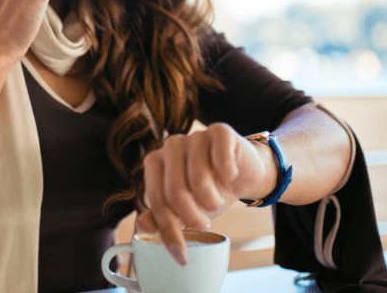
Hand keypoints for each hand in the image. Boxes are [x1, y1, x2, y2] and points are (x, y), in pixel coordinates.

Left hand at [136, 123, 273, 265]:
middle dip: (193, 217)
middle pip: (175, 192)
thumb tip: (143, 225)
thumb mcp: (184, 209)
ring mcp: (195, 136)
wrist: (243, 173)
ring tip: (216, 201)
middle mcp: (171, 146)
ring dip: (212, 200)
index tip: (181, 254)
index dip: (169, 230)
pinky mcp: (219, 131)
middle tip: (204, 224)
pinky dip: (228, 176)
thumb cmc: (209, 191)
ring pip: (198, 179)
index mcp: (155, 162)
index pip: (156, 200)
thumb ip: (162, 217)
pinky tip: (230, 178)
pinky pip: (221, 159)